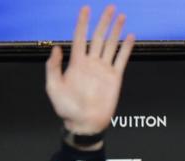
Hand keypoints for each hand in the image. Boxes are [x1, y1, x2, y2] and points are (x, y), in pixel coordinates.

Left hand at [45, 5, 134, 135]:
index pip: (79, 38)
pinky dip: (126, 48)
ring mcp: (103, 70)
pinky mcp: (115, 78)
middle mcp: (91, 64)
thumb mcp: (54, 88)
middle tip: (110, 7)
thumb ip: (53, 68)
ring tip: (121, 16)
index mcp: (76, 64)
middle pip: (98, 37)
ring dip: (116, 30)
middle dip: (103, 22)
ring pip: (111, 45)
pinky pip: (121, 59)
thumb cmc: (66, 109)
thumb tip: (56, 48)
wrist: (84, 124)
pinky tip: (131, 36)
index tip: (85, 9)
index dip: (82, 23)